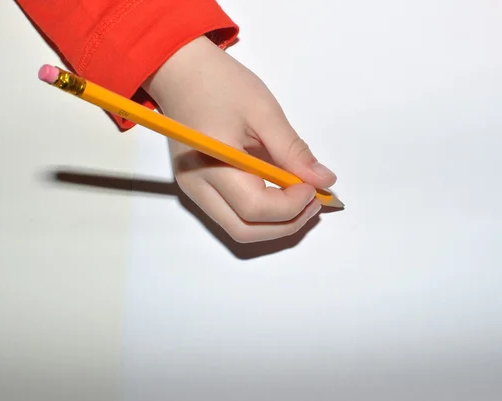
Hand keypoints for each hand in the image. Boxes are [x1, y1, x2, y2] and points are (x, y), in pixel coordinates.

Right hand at [142, 36, 336, 242]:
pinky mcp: (197, 186)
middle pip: (245, 230)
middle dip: (286, 224)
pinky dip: (260, 213)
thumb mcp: (263, 111)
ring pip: (238, 227)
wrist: (178, 70)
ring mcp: (194, 189)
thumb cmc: (218, 83)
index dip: (291, 206)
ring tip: (299, 198)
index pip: (255, 208)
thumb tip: (323, 179)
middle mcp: (197, 186)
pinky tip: (279, 193)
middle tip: (313, 201)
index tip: (314, 187)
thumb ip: (293, 151)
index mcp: (211, 165)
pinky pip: (232, 213)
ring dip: (273, 223)